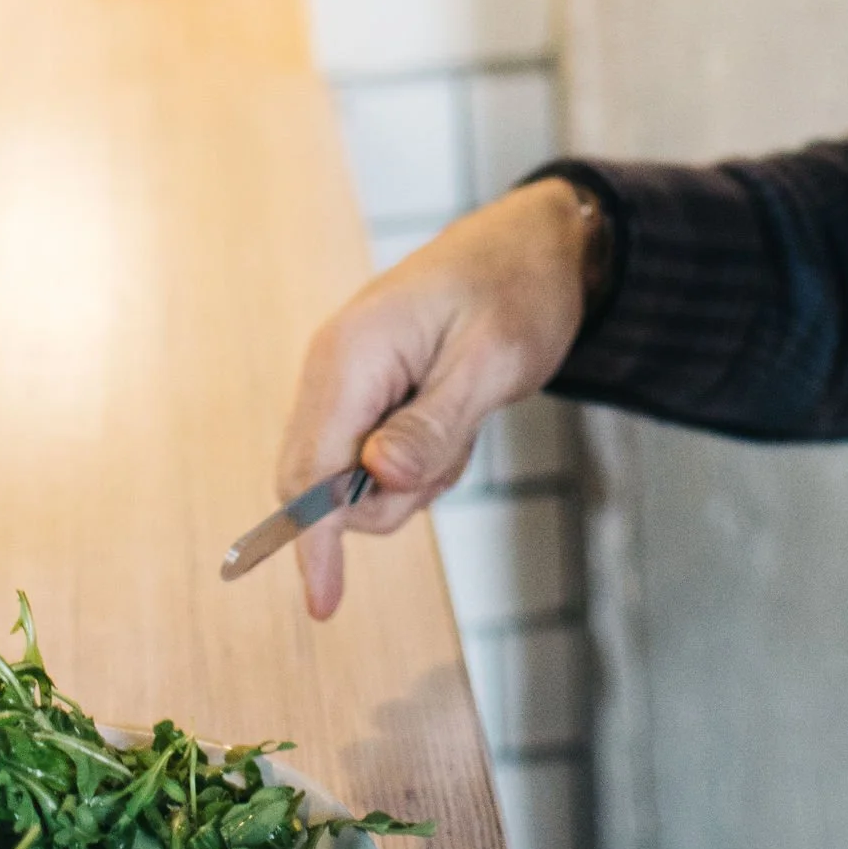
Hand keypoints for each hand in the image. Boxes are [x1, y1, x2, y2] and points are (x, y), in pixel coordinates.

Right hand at [275, 180, 598, 614]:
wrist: (534, 245)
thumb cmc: (517, 291)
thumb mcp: (491, 361)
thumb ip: (433, 423)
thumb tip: (377, 481)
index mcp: (350, 356)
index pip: (313, 470)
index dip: (314, 540)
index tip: (323, 603)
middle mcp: (333, 370)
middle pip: (323, 484)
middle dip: (386, 499)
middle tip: (452, 453)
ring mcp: (347, 383)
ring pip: (355, 481)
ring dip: (412, 478)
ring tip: (464, 421)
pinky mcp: (366, 394)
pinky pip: (376, 461)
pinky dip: (418, 462)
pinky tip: (456, 417)